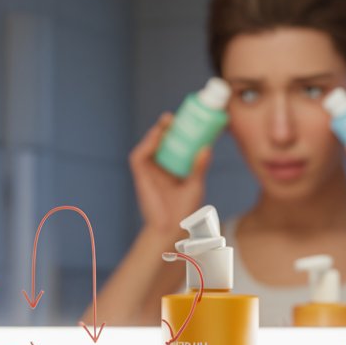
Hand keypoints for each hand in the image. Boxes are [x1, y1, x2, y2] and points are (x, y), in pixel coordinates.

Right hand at [129, 112, 211, 235]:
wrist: (172, 228)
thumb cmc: (184, 211)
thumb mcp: (195, 184)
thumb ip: (199, 167)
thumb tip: (207, 147)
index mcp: (171, 169)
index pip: (172, 145)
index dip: (176, 132)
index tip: (186, 120)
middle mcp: (158, 169)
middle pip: (159, 143)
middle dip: (165, 128)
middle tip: (174, 117)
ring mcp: (148, 173)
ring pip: (147, 146)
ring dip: (154, 133)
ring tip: (166, 122)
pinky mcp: (140, 177)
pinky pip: (138, 157)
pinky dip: (146, 146)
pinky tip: (157, 137)